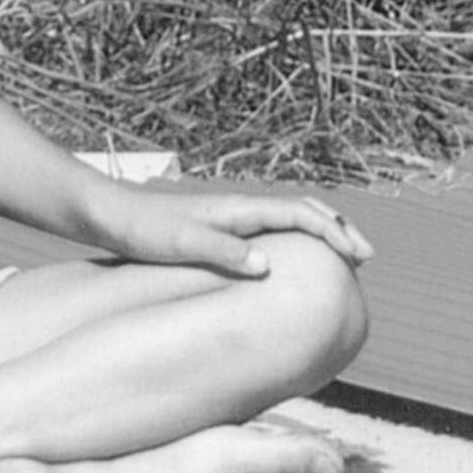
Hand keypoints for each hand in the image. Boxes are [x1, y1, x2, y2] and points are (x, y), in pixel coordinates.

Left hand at [85, 180, 373, 276]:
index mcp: (237, 210)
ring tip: (341, 256)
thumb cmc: (140, 229)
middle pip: (301, 210)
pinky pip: (269, 229)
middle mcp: (238, 208)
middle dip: (337, 228)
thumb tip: (266, 265)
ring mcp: (228, 216)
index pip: (299, 215)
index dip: (333, 233)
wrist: (106, 213)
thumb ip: (222, 252)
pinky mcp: (217, 228)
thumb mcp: (180, 243)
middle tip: (366, 256)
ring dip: (319, 231)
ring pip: (287, 218)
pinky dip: (294, 239)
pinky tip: (288, 262)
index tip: (360, 256)